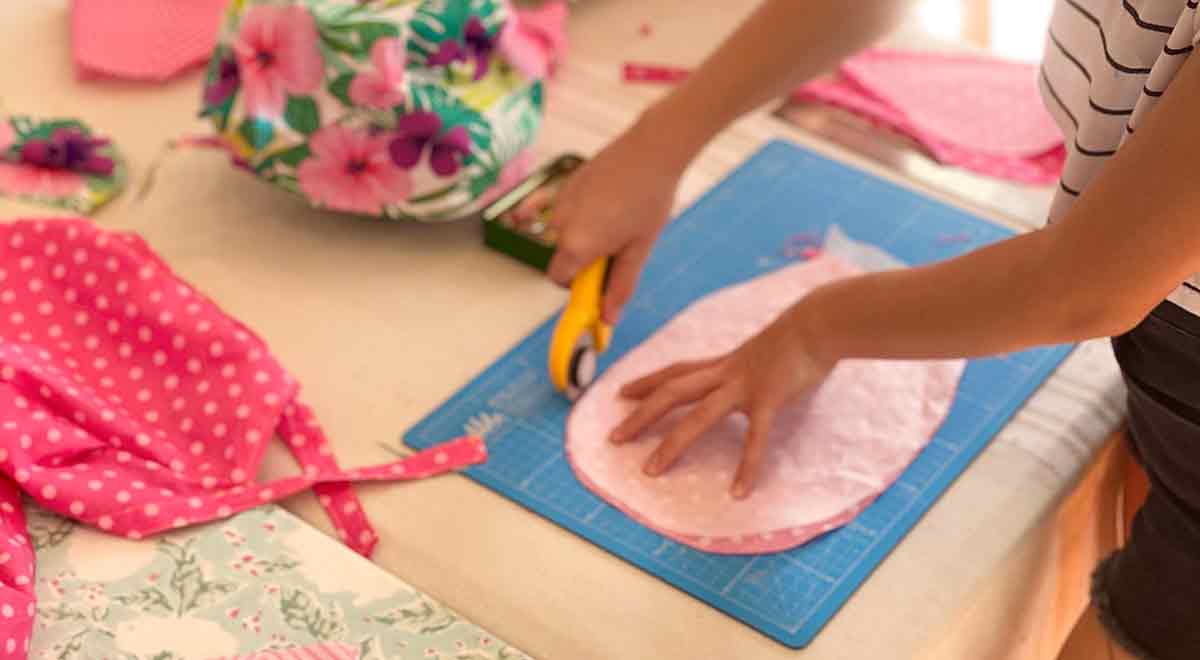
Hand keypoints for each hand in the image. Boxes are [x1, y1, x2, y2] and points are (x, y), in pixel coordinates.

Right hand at [528, 119, 684, 323]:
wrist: (652, 149)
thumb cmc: (649, 200)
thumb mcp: (638, 249)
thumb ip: (620, 286)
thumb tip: (608, 318)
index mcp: (576, 245)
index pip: (558, 279)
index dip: (577, 285)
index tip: (599, 280)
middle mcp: (560, 224)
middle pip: (563, 256)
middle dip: (584, 259)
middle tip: (619, 246)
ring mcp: (560, 201)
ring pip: (566, 232)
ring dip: (584, 235)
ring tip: (619, 219)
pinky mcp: (567, 184)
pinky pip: (568, 211)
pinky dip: (584, 214)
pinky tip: (611, 202)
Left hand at [608, 306, 833, 497]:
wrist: (820, 323)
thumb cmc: (798, 337)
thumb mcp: (762, 351)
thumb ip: (750, 367)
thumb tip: (750, 378)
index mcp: (723, 363)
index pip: (675, 371)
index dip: (646, 382)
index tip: (620, 393)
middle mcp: (725, 373)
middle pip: (672, 392)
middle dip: (641, 415)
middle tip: (614, 437)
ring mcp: (744, 386)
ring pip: (698, 416)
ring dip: (671, 444)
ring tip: (650, 471)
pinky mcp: (769, 398)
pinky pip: (754, 438)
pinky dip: (746, 466)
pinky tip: (739, 491)